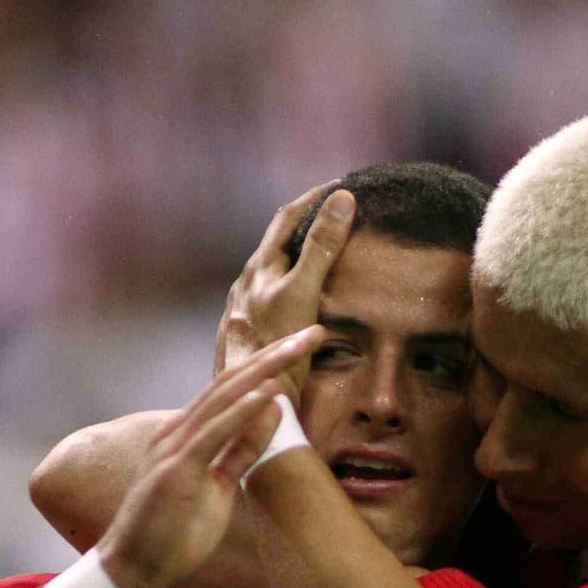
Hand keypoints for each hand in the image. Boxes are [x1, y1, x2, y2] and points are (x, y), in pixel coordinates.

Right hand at [98, 330, 323, 587]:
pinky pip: (214, 433)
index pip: (233, 389)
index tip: (304, 346)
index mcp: (188, 434)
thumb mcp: (218, 488)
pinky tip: (268, 391)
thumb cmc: (172, 533)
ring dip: (264, 370)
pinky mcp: (175, 469)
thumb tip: (272, 415)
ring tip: (298, 347)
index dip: (270, 365)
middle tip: (314, 332)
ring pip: (224, 397)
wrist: (132, 569)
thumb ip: (241, 451)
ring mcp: (174, 448)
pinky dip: (242, 410)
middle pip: (232, 381)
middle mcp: (179, 431)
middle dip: (275, 354)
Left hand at [215, 184, 355, 387]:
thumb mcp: (303, 292)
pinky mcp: (248, 334)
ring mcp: (245, 309)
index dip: (315, 197)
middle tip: (335, 213)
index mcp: (259, 268)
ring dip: (297, 256)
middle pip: (279, 243)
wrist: (246, 402)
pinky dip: (293, 286)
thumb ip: (321, 247)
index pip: (288, 217)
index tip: (341, 185)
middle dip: (306, 224)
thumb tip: (342, 199)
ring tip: (322, 252)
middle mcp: (247, 284)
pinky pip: (273, 298)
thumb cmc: (272, 348)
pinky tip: (301, 300)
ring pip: (274, 273)